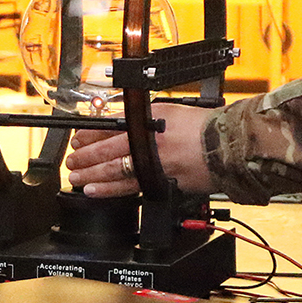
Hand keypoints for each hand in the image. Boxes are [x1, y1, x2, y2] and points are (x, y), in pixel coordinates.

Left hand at [64, 104, 215, 197]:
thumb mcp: (169, 112)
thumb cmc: (204, 127)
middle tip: (72, 161)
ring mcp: (155, 164)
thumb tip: (116, 125)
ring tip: (77, 178)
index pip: (111, 127)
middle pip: (109, 150)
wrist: (230, 146)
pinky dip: (110, 190)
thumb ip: (142, 120)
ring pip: (116, 171)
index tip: (77, 139)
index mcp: (150, 120)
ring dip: (92, 175)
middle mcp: (150, 142)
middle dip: (86, 156)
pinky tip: (96, 190)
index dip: (90, 134)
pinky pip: (131, 188)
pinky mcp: (162, 183)